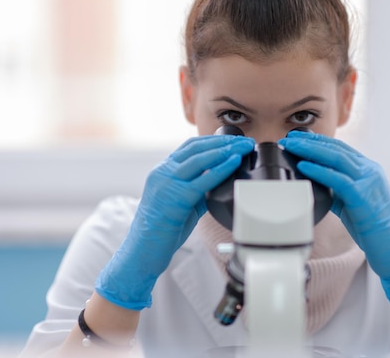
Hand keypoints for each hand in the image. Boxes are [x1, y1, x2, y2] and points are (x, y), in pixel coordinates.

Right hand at [95, 134, 254, 309]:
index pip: (190, 147)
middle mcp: (163, 172)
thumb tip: (220, 182)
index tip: (234, 140)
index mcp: (163, 171)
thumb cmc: (163, 229)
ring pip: (199, 158)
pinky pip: (202, 180)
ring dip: (226, 151)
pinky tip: (234, 163)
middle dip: (224, 142)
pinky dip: (221, 169)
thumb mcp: (181, 202)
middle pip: (197, 148)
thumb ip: (197, 190)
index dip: (214, 140)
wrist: (144, 250)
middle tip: (245, 142)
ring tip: (243, 148)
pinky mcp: (175, 197)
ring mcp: (167, 183)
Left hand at [279, 131, 389, 316]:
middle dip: (309, 141)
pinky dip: (318, 171)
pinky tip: (303, 166)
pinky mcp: (363, 196)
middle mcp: (369, 171)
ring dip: (310, 150)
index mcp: (367, 169)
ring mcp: (368, 181)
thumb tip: (313, 181)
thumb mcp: (352, 200)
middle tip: (289, 138)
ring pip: (336, 158)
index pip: (339, 147)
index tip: (297, 136)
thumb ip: (337, 188)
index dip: (317, 140)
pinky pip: (337, 179)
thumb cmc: (372, 226)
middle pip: (336, 149)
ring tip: (291, 146)